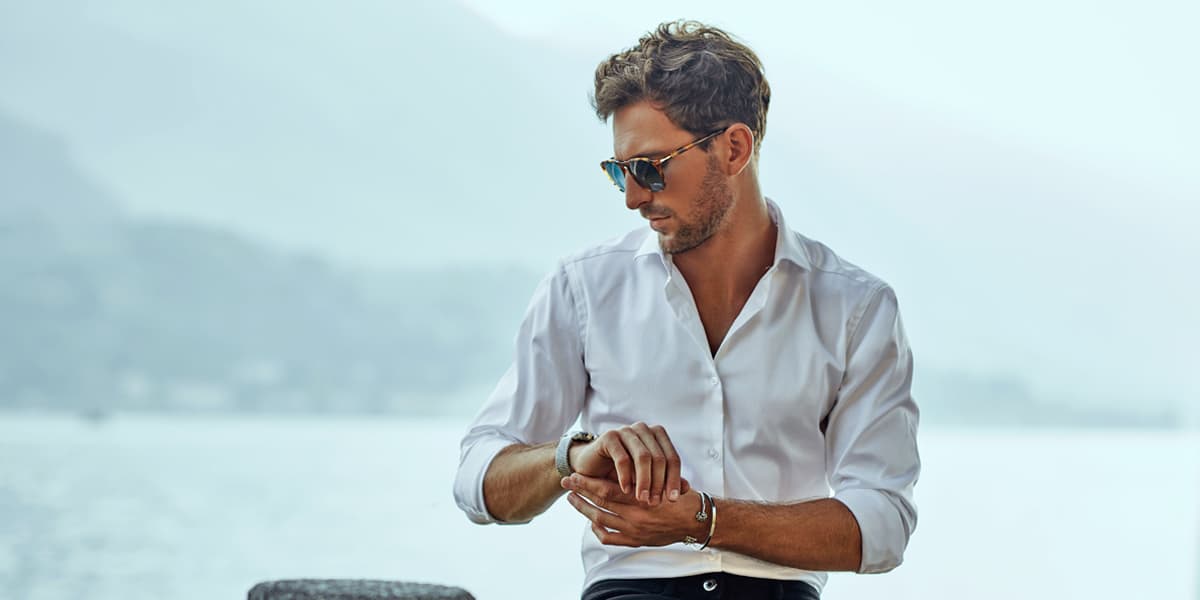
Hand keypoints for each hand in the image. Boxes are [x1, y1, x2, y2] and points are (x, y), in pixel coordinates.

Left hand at [561, 473, 707, 546]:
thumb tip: (623, 459)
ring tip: (573, 500)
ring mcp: (635, 531)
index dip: (587, 483)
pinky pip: (611, 539)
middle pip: (600, 504)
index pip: (607, 490)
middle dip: (580, 493)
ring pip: (601, 521)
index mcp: (642, 498)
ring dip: (584, 510)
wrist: (698, 520)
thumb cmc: (681, 496)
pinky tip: (592, 523)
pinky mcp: (637, 541)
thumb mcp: (664, 478)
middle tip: (567, 484)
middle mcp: (636, 516)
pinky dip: (598, 531)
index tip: (574, 475)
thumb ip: (643, 473)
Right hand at [569, 422, 683, 505]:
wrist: (592, 468)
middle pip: (660, 458)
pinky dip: (626, 477)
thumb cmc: (623, 474)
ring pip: (643, 457)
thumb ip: (666, 481)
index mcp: (657, 435)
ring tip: (642, 500)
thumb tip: (687, 489)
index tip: (672, 500)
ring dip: (644, 481)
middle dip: (659, 483)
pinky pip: (622, 458)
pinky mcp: (609, 436)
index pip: (672, 458)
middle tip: (655, 503)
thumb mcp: (646, 479)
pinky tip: (626, 491)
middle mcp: (643, 429)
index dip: (674, 480)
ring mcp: (626, 431)